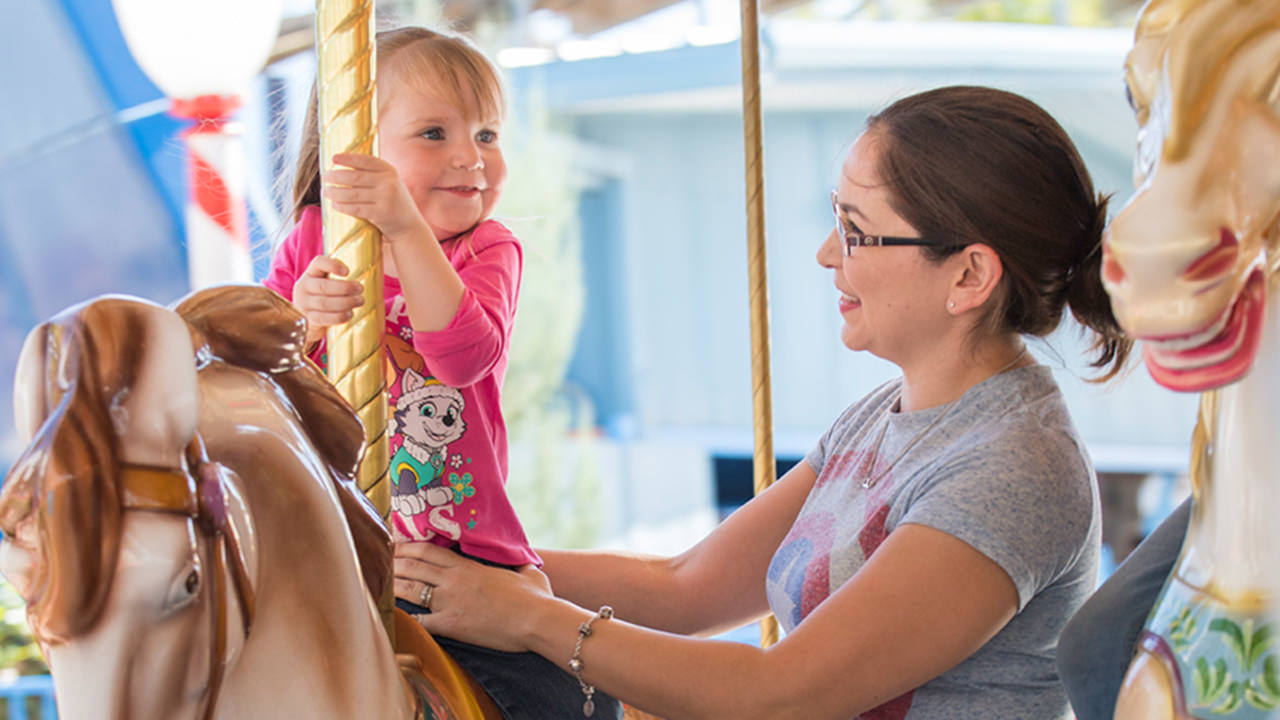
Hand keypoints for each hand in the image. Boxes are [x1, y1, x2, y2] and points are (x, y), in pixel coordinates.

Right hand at [292, 255, 362, 347]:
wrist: (305, 314)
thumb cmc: (322, 293)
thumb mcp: (325, 280)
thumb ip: (337, 276)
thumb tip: (358, 283)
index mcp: (310, 273)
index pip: (318, 263)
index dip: (333, 265)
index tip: (348, 272)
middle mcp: (303, 287)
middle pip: (323, 286)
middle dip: (345, 288)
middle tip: (361, 288)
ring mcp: (304, 304)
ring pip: (324, 303)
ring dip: (346, 302)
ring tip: (360, 301)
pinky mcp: (308, 318)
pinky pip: (324, 318)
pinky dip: (339, 316)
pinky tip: (350, 313)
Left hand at [325, 153, 428, 240]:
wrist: (410, 227)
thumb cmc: (394, 204)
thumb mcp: (391, 184)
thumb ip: (374, 176)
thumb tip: (344, 168)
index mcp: (390, 171)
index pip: (365, 160)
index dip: (348, 158)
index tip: (334, 158)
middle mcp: (389, 182)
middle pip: (354, 177)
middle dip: (336, 176)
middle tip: (325, 177)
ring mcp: (385, 198)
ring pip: (351, 194)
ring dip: (334, 192)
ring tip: (326, 191)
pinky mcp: (380, 214)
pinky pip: (355, 208)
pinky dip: (342, 206)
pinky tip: (334, 205)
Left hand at [394, 542, 553, 652]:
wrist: (536, 619)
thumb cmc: (535, 596)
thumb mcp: (528, 572)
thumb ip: (520, 564)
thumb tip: (526, 562)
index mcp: (467, 565)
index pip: (428, 550)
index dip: (407, 546)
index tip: (395, 544)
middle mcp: (453, 580)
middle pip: (413, 565)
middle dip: (393, 562)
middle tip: (379, 560)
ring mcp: (449, 602)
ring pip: (409, 589)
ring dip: (392, 585)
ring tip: (377, 583)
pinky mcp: (450, 624)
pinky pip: (419, 621)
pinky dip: (404, 618)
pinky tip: (392, 616)